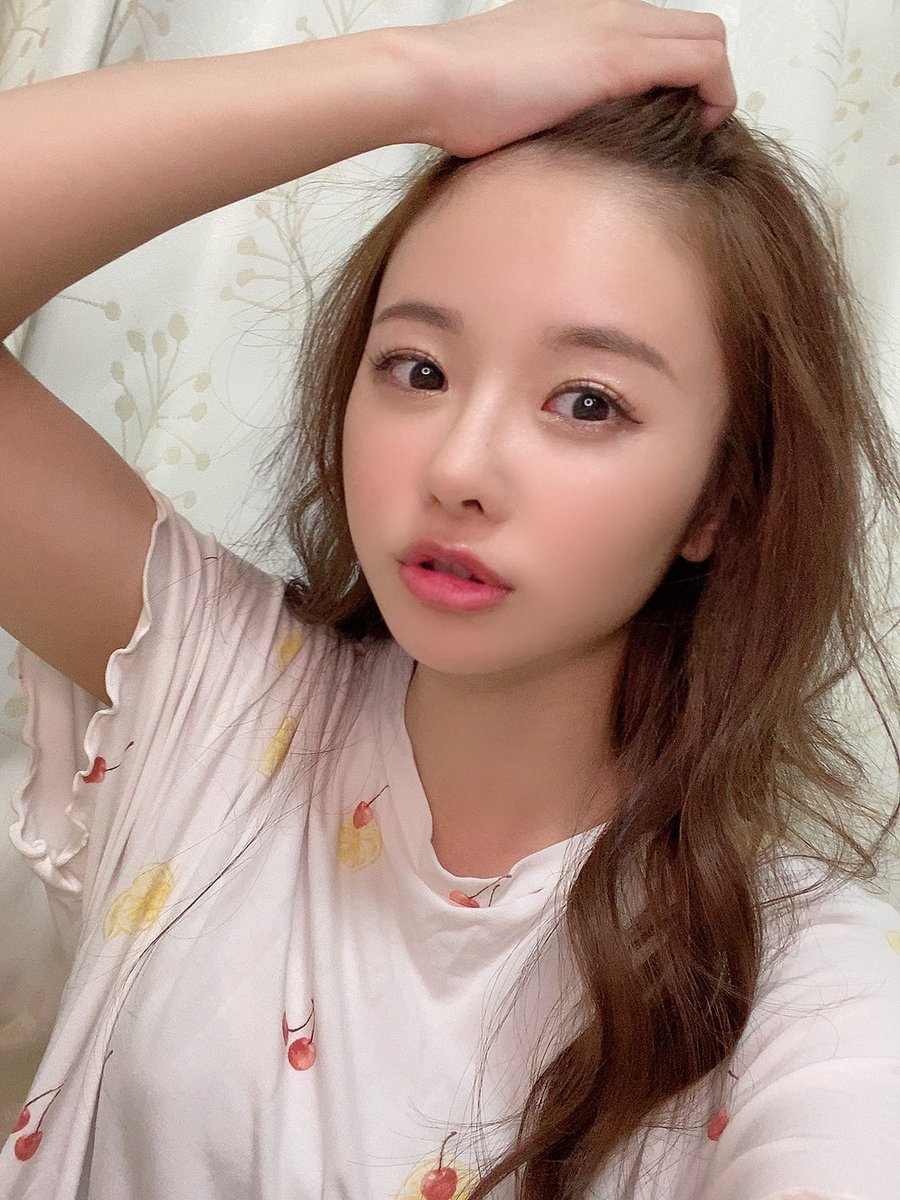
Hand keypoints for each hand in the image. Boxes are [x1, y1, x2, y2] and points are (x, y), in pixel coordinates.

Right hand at [403, 0, 736, 158]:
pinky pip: (700, 63)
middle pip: (700, 29)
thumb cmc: (457, 98)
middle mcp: (610, 14)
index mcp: (587, 20)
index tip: (673, 121)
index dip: (683, 76)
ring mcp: (616, 29)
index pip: (664, 33)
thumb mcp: (514, 97)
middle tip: (692, 129)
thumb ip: (549, 108)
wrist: (429, 80)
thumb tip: (555, 146)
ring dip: (715, 90)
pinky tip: (692, 133)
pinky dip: (713, 97)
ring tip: (693, 136)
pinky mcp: (617, 58)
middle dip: (709, 81)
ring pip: (710, 40)